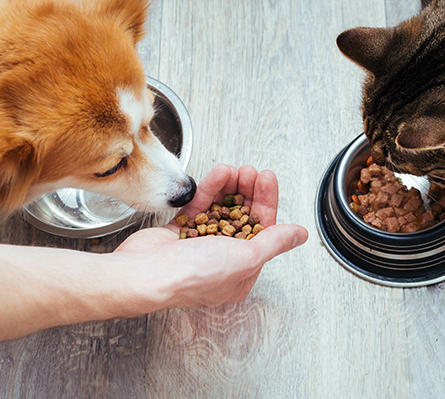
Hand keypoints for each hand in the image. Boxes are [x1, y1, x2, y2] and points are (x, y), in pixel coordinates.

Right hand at [112, 164, 307, 311]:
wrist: (145, 274)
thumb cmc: (193, 275)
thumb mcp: (246, 257)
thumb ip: (274, 242)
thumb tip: (299, 235)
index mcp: (241, 273)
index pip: (262, 231)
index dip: (265, 202)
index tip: (266, 179)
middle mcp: (221, 260)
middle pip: (242, 218)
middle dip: (248, 192)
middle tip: (250, 171)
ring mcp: (199, 246)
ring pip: (220, 209)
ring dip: (229, 187)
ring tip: (234, 170)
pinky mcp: (179, 233)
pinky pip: (199, 207)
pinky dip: (210, 190)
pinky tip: (218, 174)